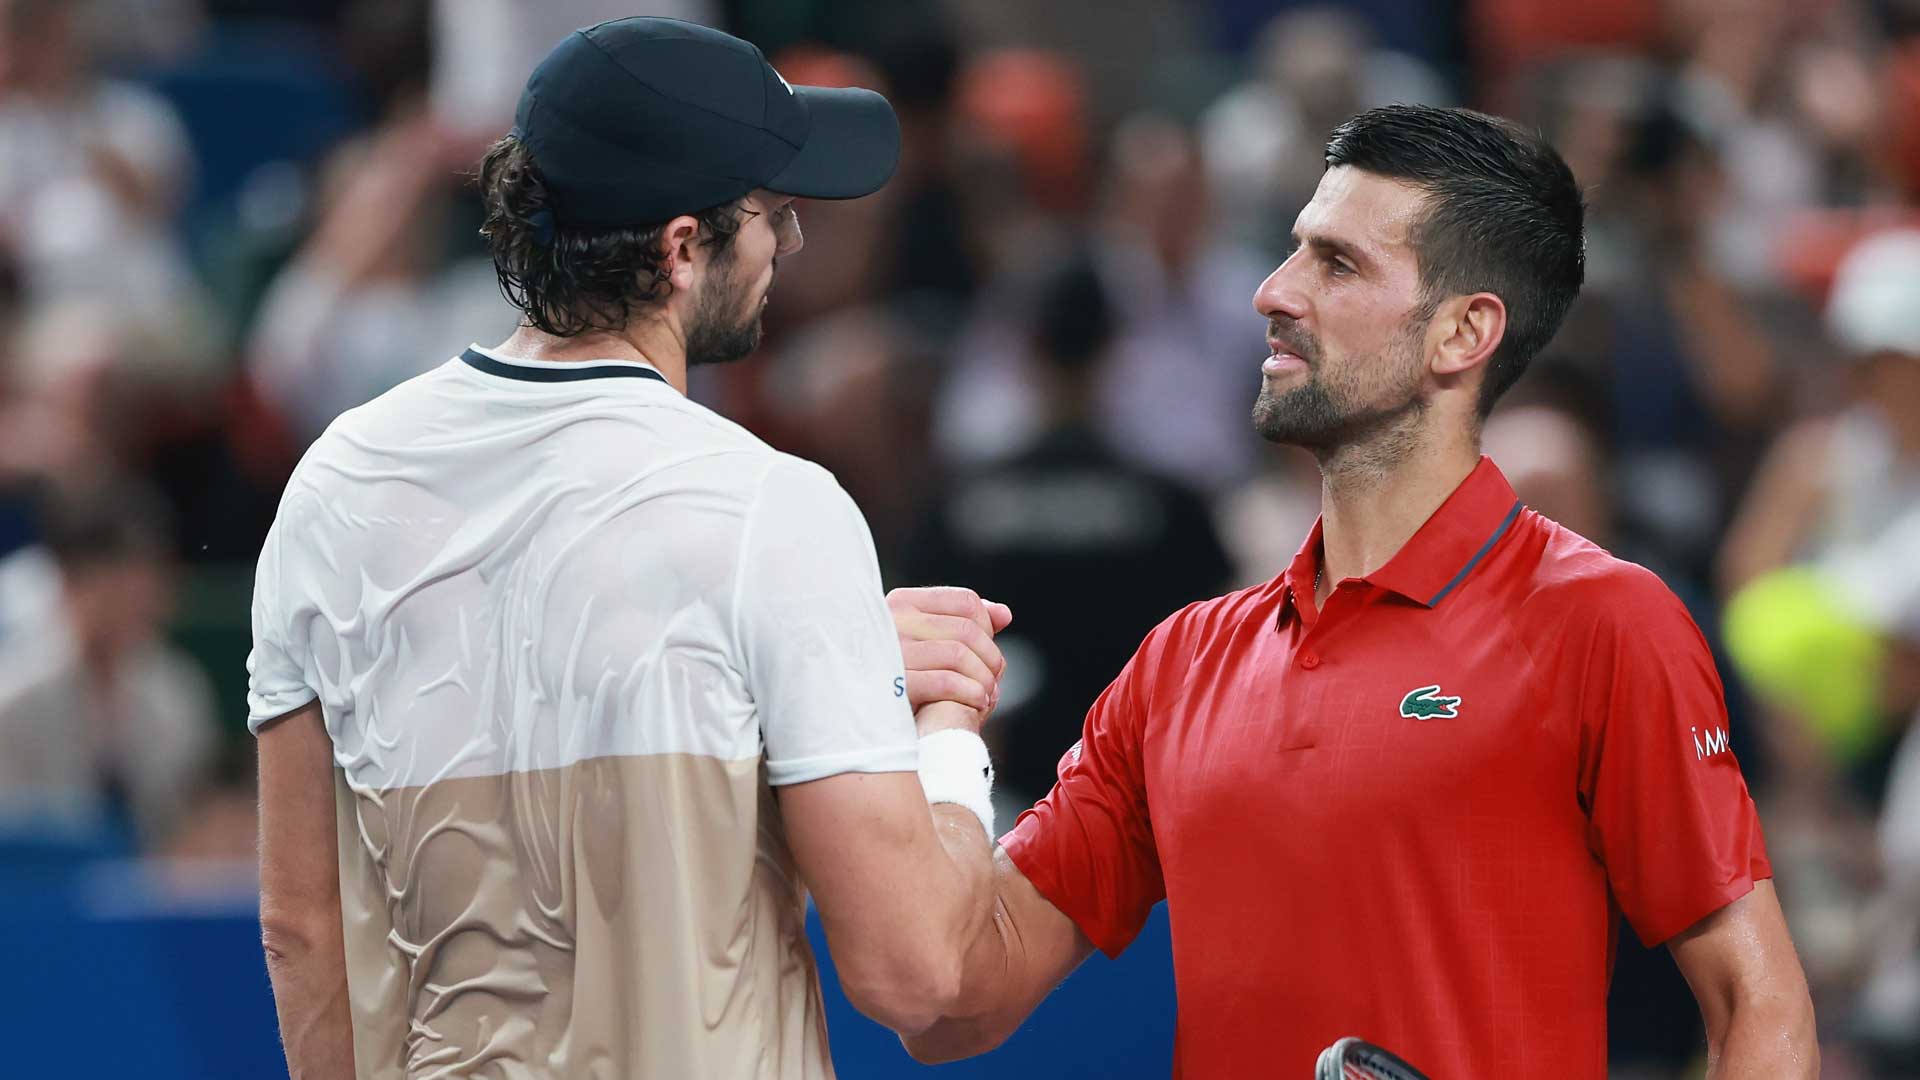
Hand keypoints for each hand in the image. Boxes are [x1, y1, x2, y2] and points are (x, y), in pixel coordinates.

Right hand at [886, 586, 1013, 716]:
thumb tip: (1004, 614)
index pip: (965, 601)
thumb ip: (964, 624)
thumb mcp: (928, 644)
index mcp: (901, 603)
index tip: (989, 654)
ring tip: (987, 695)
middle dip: (990, 658)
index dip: (987, 627)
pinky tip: (977, 703)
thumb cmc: (901, 677)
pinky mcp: (892, 684)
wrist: (863, 718)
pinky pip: (945, 682)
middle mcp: (892, 620)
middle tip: (994, 681)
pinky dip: (970, 692)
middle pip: (966, 629)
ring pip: (958, 654)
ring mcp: (890, 651)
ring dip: (983, 678)